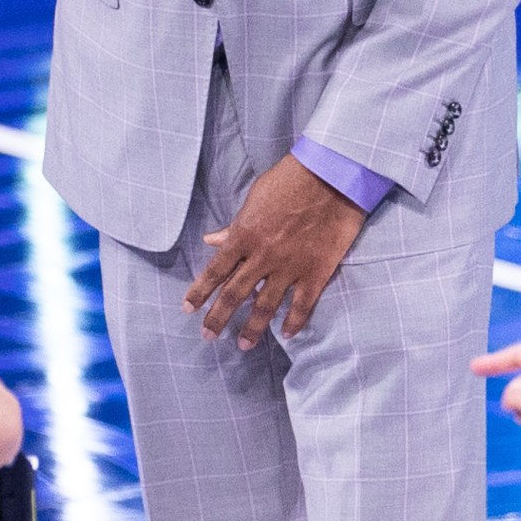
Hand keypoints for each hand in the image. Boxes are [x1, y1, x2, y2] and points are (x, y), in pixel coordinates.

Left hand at [185, 154, 367, 347]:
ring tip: (243, 345)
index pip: (215, 271)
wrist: (332, 176)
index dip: (199, 292)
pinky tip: (286, 334)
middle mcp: (263, 256)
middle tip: (208, 336)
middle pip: (234, 294)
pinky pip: (302, 304)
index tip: (188, 309)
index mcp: (244, 235)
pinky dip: (294, 321)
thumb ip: (235, 225)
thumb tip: (212, 240)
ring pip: (265, 306)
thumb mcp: (255, 197)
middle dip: (218, 318)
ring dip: (252, 328)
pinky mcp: (316, 271)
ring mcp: (290, 267)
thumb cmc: (291, 179)